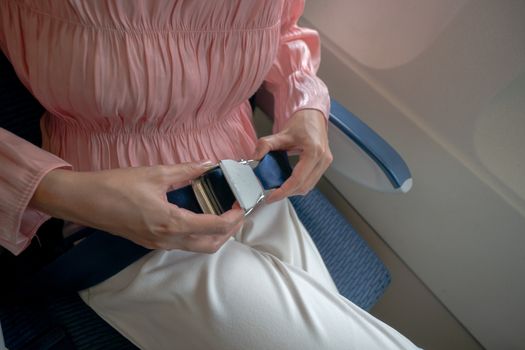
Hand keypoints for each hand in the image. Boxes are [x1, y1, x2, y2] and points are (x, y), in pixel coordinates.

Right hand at [30, 163, 244, 252]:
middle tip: (238, 213)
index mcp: (170, 222)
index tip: (242, 205)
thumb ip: (187, 171)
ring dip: (215, 235)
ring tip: (224, 214)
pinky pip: (183, 244)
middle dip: (229, 232)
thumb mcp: (156, 174)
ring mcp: (158, 244)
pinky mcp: (151, 242)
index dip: (233, 218)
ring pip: (197, 247)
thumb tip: (209, 165)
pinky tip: (200, 215)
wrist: (84, 201)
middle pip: (210, 245)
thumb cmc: (116, 186)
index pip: (213, 227)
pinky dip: (198, 234)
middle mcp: (167, 239)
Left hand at [252, 109, 332, 202]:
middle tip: (272, 194)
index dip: (284, 191)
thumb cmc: (302, 122)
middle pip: (304, 186)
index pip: (298, 179)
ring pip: (309, 186)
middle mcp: (323, 159)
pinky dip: (299, 184)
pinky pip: (312, 180)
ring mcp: (325, 162)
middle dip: (287, 193)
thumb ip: (266, 145)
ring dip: (294, 190)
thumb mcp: (281, 133)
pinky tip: (288, 181)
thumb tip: (255, 157)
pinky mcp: (324, 164)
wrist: (313, 115)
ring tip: (279, 188)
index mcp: (314, 152)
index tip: (272, 196)